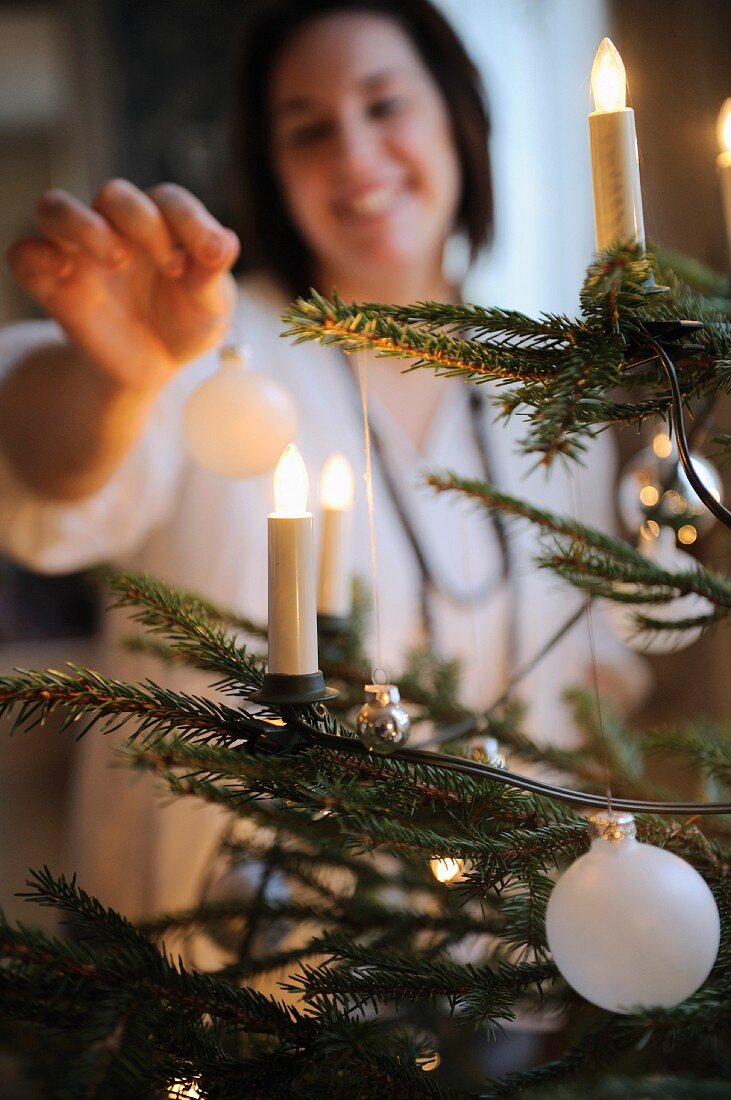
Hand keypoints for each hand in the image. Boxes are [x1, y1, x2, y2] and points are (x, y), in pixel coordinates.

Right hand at [5, 180, 238, 391]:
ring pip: (55, 207)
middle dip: (142, 221)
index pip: (169, 200)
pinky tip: (64, 273)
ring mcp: (79, 252)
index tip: (210, 256)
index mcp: (161, 224)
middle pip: (113, 194)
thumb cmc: (185, 324)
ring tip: (115, 258)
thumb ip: (213, 274)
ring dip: (82, 224)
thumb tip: (225, 243)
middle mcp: (116, 227)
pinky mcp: (51, 282)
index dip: (190, 220)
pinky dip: (33, 255)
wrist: (153, 367)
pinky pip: (23, 254)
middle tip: (167, 265)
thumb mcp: (211, 306)